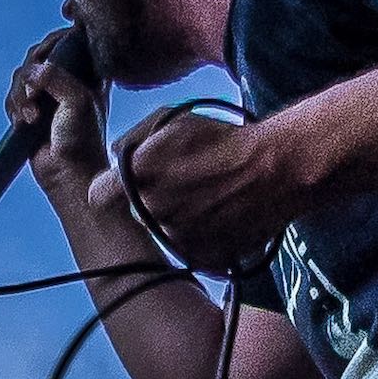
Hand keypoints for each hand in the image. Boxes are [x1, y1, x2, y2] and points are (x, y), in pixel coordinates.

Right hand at [7, 28, 111, 207]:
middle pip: (39, 54)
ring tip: (30, 116)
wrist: (68, 174)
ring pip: (22, 75)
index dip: (60, 36)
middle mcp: (69, 79)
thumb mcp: (76, 99)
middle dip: (31, 71)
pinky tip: (24, 123)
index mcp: (89, 71)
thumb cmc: (80, 139)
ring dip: (20, 94)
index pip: (72, 38)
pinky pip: (13, 95)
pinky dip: (14, 107)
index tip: (52, 48)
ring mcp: (49, 95)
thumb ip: (55, 75)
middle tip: (34, 91)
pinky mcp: (31, 110)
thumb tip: (31, 71)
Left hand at [110, 102, 310, 270]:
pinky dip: (202, 236)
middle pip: (138, 214)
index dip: (111, 189)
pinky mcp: (203, 257)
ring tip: (209, 197)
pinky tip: (222, 214)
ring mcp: (178, 238)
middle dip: (153, 201)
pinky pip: (192, 249)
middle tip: (184, 185)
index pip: (99, 195)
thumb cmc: (224, 139)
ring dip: (179, 219)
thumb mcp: (172, 121)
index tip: (124, 185)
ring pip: (166, 232)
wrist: (278, 168)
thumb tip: (115, 160)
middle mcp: (153, 211)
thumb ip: (132, 140)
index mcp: (140, 176)